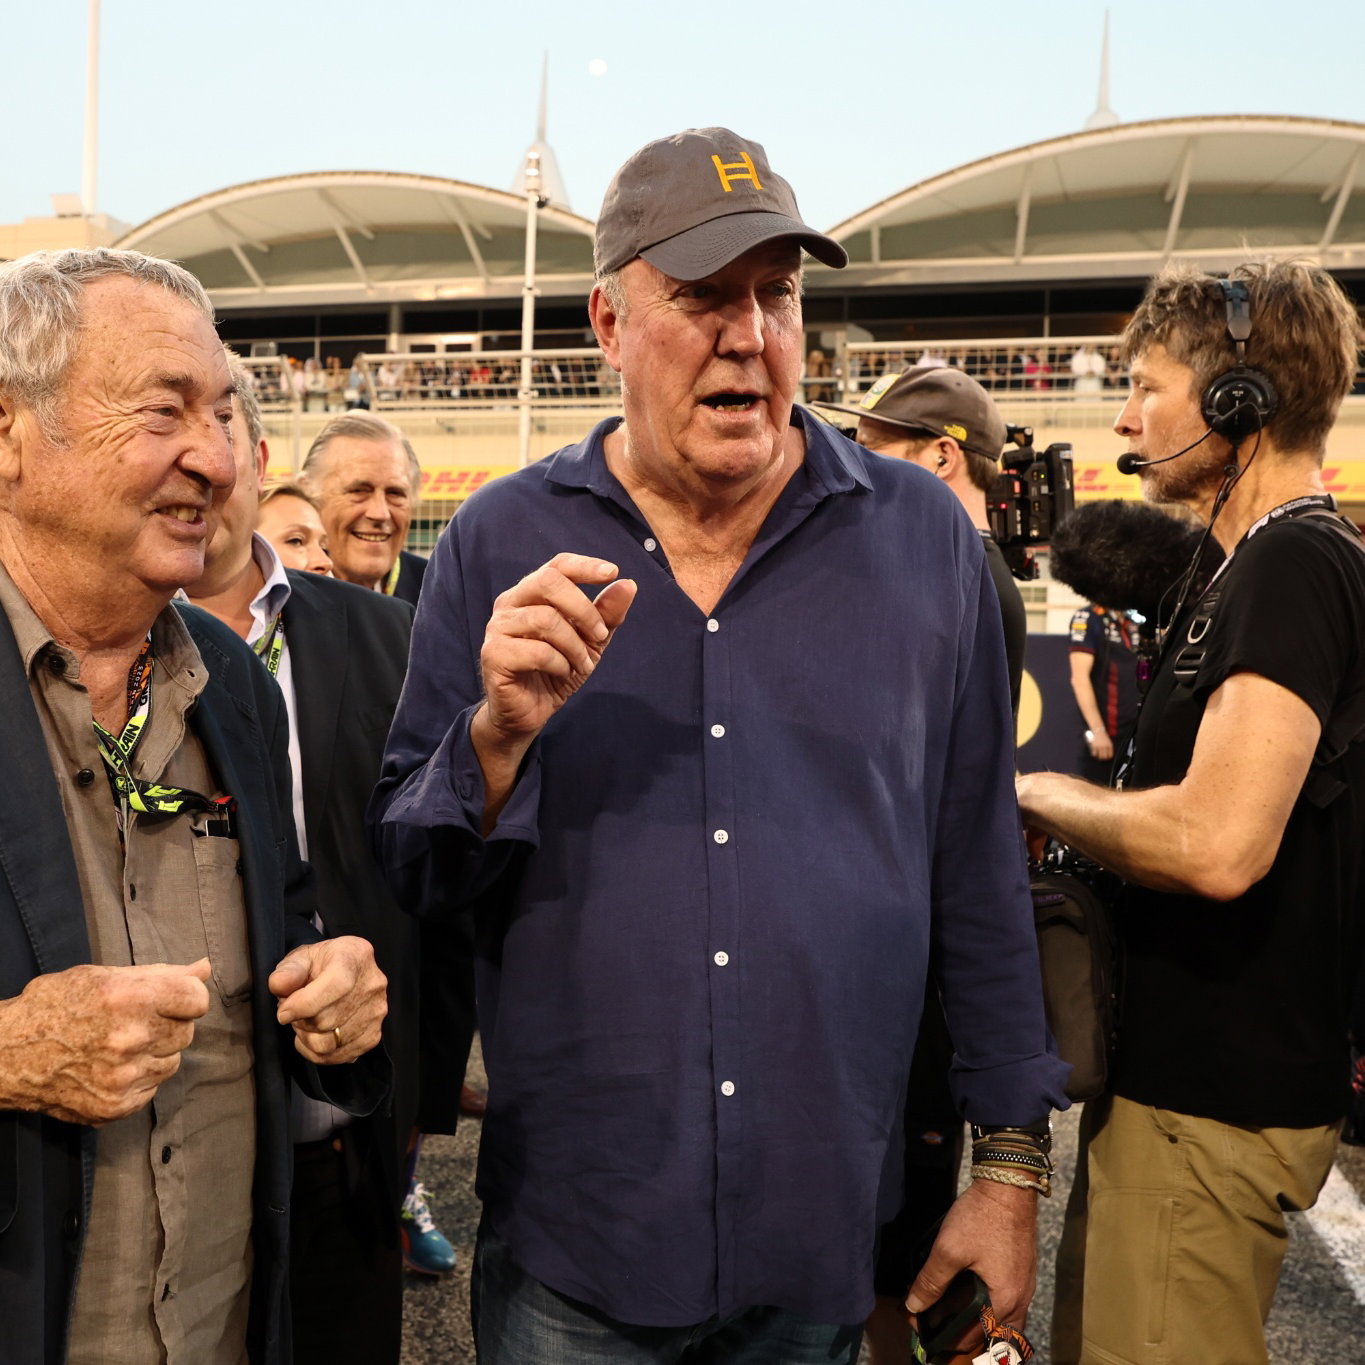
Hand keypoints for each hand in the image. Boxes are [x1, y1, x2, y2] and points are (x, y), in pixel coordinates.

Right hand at [0, 959, 211, 1124]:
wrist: (7, 1054)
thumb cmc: (56, 1005)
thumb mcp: (105, 976)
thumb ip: (162, 974)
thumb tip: (205, 968)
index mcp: (129, 998)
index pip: (197, 999)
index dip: (187, 997)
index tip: (172, 999)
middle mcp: (130, 1039)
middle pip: (186, 1032)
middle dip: (168, 1024)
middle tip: (134, 1022)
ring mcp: (123, 1077)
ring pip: (172, 1062)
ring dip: (155, 1053)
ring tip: (119, 1045)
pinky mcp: (116, 1106)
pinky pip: (153, 1088)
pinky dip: (139, 1079)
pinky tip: (111, 1068)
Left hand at [269, 936, 386, 1064]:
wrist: (345, 973)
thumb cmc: (321, 965)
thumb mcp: (300, 958)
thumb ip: (288, 970)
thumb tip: (280, 985)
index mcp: (355, 956)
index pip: (337, 984)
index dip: (305, 1004)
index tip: (284, 1012)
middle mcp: (372, 984)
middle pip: (328, 1019)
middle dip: (300, 1021)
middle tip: (293, 1012)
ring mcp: (377, 1011)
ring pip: (330, 1043)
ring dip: (307, 1037)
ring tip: (305, 1022)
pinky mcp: (374, 1035)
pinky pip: (339, 1057)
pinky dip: (318, 1053)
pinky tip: (315, 1037)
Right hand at [477, 552, 636, 749]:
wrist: (529, 712)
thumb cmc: (555, 671)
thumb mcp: (589, 642)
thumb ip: (606, 614)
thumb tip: (629, 584)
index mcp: (530, 594)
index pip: (556, 566)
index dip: (584, 566)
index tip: (612, 572)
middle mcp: (509, 604)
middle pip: (548, 582)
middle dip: (583, 608)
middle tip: (600, 635)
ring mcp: (498, 628)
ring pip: (546, 620)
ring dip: (574, 645)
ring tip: (583, 664)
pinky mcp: (495, 655)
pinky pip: (538, 652)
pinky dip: (560, 664)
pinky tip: (562, 673)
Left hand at [906, 1180, 1036, 1348]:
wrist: (1008, 1185)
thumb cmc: (981, 1217)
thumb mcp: (949, 1248)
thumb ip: (931, 1281)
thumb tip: (914, 1306)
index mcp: (1003, 1301)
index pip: (971, 1338)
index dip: (941, 1336)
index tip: (918, 1323)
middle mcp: (1020, 1301)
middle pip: (990, 1336)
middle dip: (960, 1334)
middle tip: (932, 1319)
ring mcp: (1025, 1287)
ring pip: (1002, 1323)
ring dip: (978, 1324)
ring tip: (950, 1312)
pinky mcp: (1023, 1273)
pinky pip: (1007, 1305)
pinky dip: (990, 1309)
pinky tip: (973, 1295)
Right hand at [1087, 730, 1113, 761]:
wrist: (1099, 731)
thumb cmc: (1104, 737)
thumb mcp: (1109, 741)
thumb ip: (1109, 747)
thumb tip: (1108, 754)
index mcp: (1109, 745)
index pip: (1110, 754)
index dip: (1109, 757)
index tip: (1107, 758)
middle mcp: (1105, 747)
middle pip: (1105, 756)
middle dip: (1104, 758)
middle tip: (1103, 758)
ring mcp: (1099, 746)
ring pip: (1100, 756)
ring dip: (1099, 757)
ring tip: (1099, 757)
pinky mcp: (1094, 746)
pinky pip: (1094, 753)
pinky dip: (1094, 754)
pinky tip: (1095, 754)